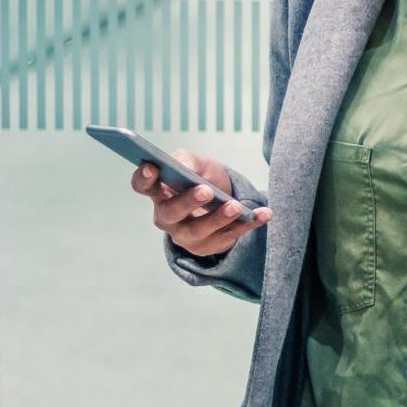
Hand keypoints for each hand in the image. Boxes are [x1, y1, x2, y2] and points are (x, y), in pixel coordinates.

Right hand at [133, 150, 271, 258]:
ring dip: (219, 218)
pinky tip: (264, 214)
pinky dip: (248, 224)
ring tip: (235, 206)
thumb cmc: (201, 177)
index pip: (143, 186)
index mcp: (159, 191)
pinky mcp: (209, 246)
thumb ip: (187, 160)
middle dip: (188, 202)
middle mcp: (168, 217)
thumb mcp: (196, 162)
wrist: (222, 197)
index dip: (144, 178)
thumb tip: (183, 167)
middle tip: (206, 191)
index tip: (153, 167)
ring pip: (200, 231)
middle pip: (171, 213)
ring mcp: (187, 235)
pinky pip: (229, 236)